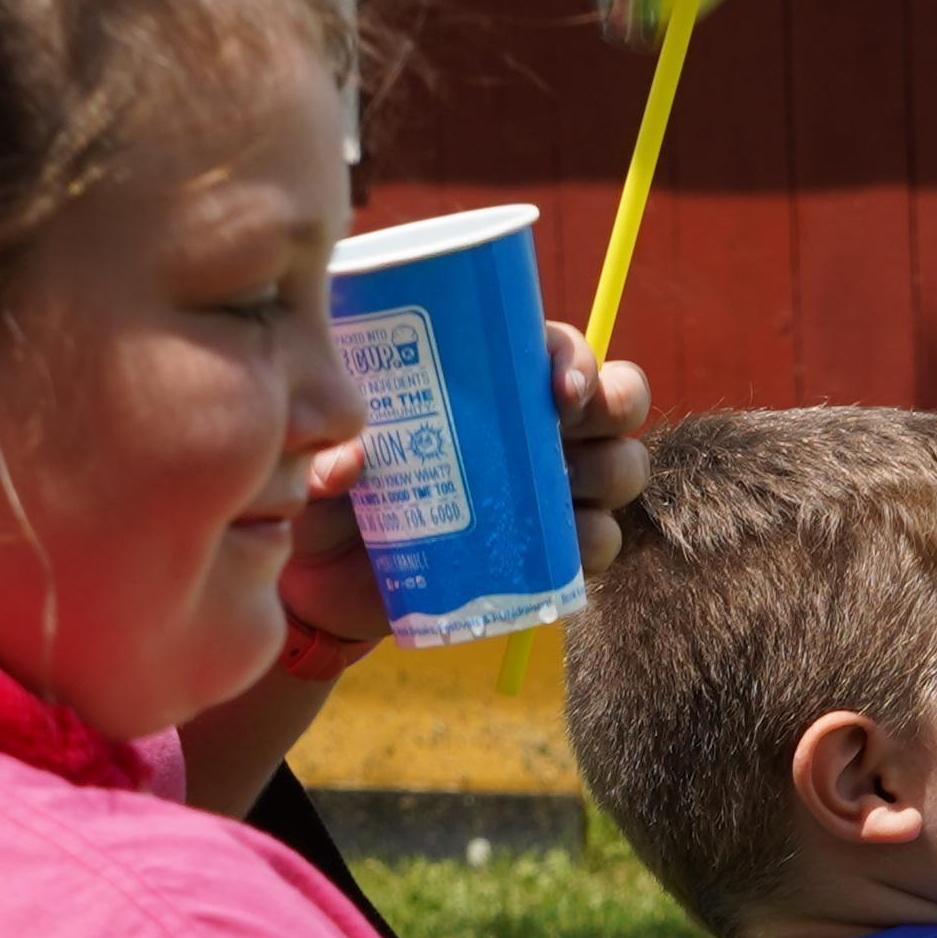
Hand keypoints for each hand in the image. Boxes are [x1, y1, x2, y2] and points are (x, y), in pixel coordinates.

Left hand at [271, 321, 656, 670]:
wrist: (323, 588)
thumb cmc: (324, 496)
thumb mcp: (315, 462)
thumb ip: (325, 458)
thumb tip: (353, 461)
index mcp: (488, 384)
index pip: (554, 349)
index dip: (575, 357)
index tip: (558, 386)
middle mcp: (530, 430)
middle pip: (614, 399)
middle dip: (615, 403)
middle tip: (570, 422)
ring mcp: (545, 491)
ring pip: (620, 466)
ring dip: (610, 472)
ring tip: (566, 484)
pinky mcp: (545, 551)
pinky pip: (600, 542)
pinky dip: (595, 540)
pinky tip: (571, 541)